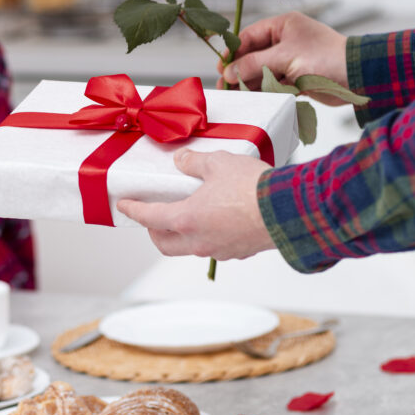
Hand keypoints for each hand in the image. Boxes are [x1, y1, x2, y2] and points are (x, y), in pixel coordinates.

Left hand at [117, 149, 274, 259]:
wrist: (291, 210)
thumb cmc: (253, 187)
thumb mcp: (218, 163)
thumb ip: (194, 163)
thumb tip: (182, 161)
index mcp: (186, 220)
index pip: (149, 217)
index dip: (134, 210)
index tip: (124, 206)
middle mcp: (199, 241)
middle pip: (165, 244)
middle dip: (154, 231)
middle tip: (152, 216)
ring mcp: (220, 250)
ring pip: (190, 248)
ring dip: (181, 235)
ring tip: (185, 215)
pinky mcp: (240, 252)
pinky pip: (214, 247)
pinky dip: (206, 236)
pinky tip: (215, 220)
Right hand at [218, 11, 348, 104]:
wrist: (358, 76)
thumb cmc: (324, 58)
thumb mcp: (284, 57)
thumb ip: (253, 64)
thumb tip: (228, 72)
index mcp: (283, 26)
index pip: (249, 36)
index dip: (233, 51)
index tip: (221, 67)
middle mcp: (286, 41)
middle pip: (254, 55)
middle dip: (239, 71)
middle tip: (224, 85)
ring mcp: (292, 60)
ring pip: (263, 71)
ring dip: (250, 83)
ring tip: (235, 95)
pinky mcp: (298, 77)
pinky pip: (275, 83)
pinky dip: (265, 91)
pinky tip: (253, 98)